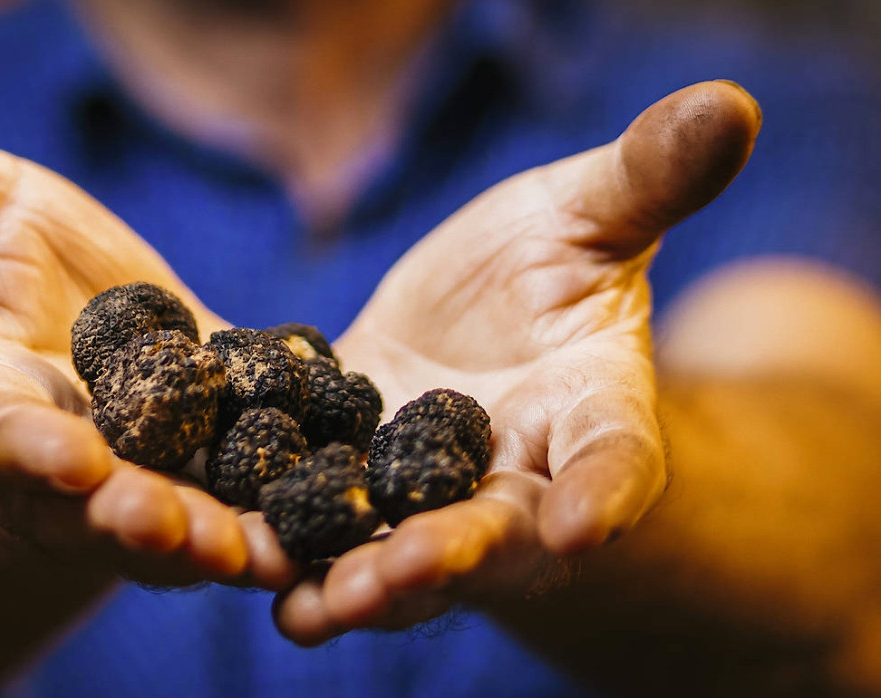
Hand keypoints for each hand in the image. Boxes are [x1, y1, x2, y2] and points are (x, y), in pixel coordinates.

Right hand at [0, 88, 295, 588]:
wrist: (75, 308)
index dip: (22, 445)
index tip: (64, 456)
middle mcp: (55, 463)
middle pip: (87, 505)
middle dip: (125, 518)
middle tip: (164, 526)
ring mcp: (139, 479)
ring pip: (174, 524)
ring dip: (215, 543)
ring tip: (261, 554)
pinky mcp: (213, 471)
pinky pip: (248, 501)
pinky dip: (287, 514)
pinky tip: (339, 521)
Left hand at [272, 81, 763, 642]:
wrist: (472, 318)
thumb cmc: (551, 265)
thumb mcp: (588, 215)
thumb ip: (645, 182)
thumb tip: (727, 106)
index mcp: (592, 415)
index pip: (615, 459)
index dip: (604, 491)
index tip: (583, 523)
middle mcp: (513, 479)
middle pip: (491, 531)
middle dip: (449, 555)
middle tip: (405, 573)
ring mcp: (424, 496)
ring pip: (397, 549)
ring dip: (358, 578)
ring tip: (318, 604)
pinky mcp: (348, 483)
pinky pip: (320, 525)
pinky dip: (287, 549)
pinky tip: (239, 562)